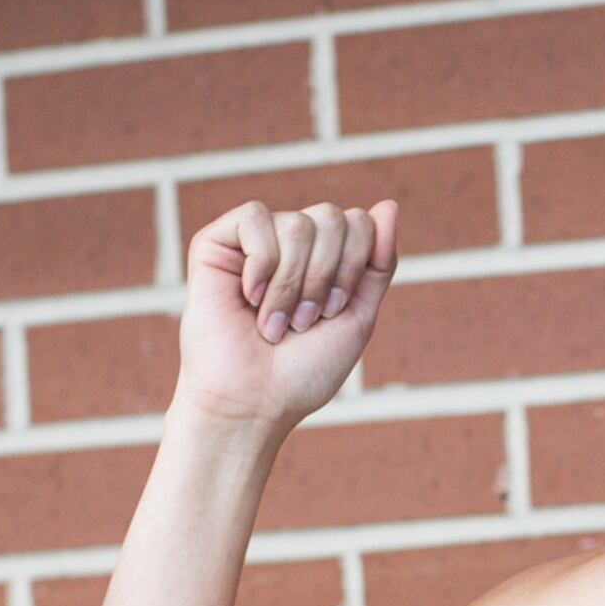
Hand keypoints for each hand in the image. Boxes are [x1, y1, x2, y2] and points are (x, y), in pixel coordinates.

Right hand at [174, 197, 400, 434]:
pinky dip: (261, 264)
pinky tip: (248, 296)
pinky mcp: (216, 242)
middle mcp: (290, 243)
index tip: (332, 313)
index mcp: (324, 258)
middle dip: (326, 276)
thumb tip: (388, 204)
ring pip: (297, 223)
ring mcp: (254, 241)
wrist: (254, 401)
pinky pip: (255, 218)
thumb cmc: (302, 370)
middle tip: (303, 321)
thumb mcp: (358, 316)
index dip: (353, 268)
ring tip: (273, 322)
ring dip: (293, 284)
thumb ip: (378, 262)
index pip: (359, 223)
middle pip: (332, 216)